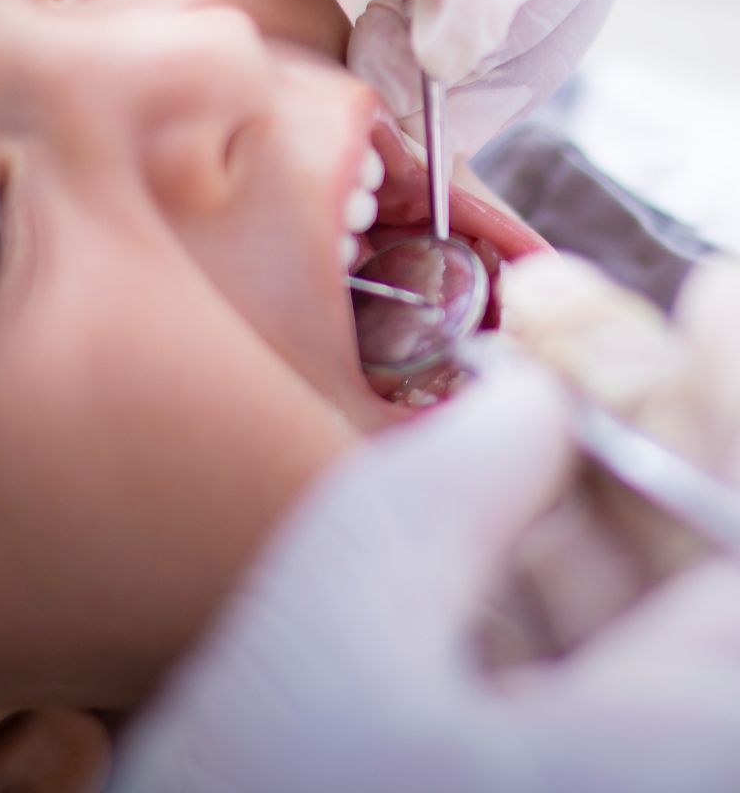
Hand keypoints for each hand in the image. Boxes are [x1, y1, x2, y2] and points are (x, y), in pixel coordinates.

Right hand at [107, 362, 739, 791]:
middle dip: (633, 407)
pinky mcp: (545, 774)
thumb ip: (454, 478)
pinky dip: (531, 544)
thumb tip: (530, 395)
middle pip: (698, 557)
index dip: (727, 392)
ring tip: (523, 364)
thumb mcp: (336, 619)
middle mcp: (669, 768)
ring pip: (634, 598)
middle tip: (570, 308)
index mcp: (678, 755)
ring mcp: (607, 769)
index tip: (707, 291)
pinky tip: (491, 467)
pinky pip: (574, 645)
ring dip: (575, 467)